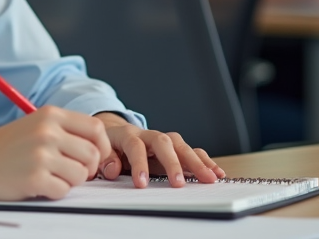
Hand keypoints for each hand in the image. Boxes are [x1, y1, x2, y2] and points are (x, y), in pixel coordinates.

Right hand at [0, 106, 112, 200]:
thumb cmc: (2, 148)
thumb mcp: (33, 126)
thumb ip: (64, 131)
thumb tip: (99, 148)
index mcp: (50, 115)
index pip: (96, 128)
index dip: (101, 146)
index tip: (93, 157)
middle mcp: (48, 132)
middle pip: (93, 154)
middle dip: (87, 169)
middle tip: (71, 173)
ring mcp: (41, 155)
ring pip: (81, 175)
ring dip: (69, 181)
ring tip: (49, 177)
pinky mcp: (35, 178)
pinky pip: (63, 191)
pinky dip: (54, 193)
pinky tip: (38, 186)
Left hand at [94, 112, 224, 186]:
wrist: (116, 133)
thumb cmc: (110, 145)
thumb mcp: (102, 150)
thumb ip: (106, 159)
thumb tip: (113, 169)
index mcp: (127, 134)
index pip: (134, 146)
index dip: (138, 164)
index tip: (141, 184)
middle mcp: (148, 134)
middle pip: (163, 142)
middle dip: (173, 163)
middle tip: (179, 184)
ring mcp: (163, 140)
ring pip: (181, 145)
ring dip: (196, 162)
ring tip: (209, 178)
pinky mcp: (174, 148)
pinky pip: (191, 150)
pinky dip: (204, 160)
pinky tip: (216, 172)